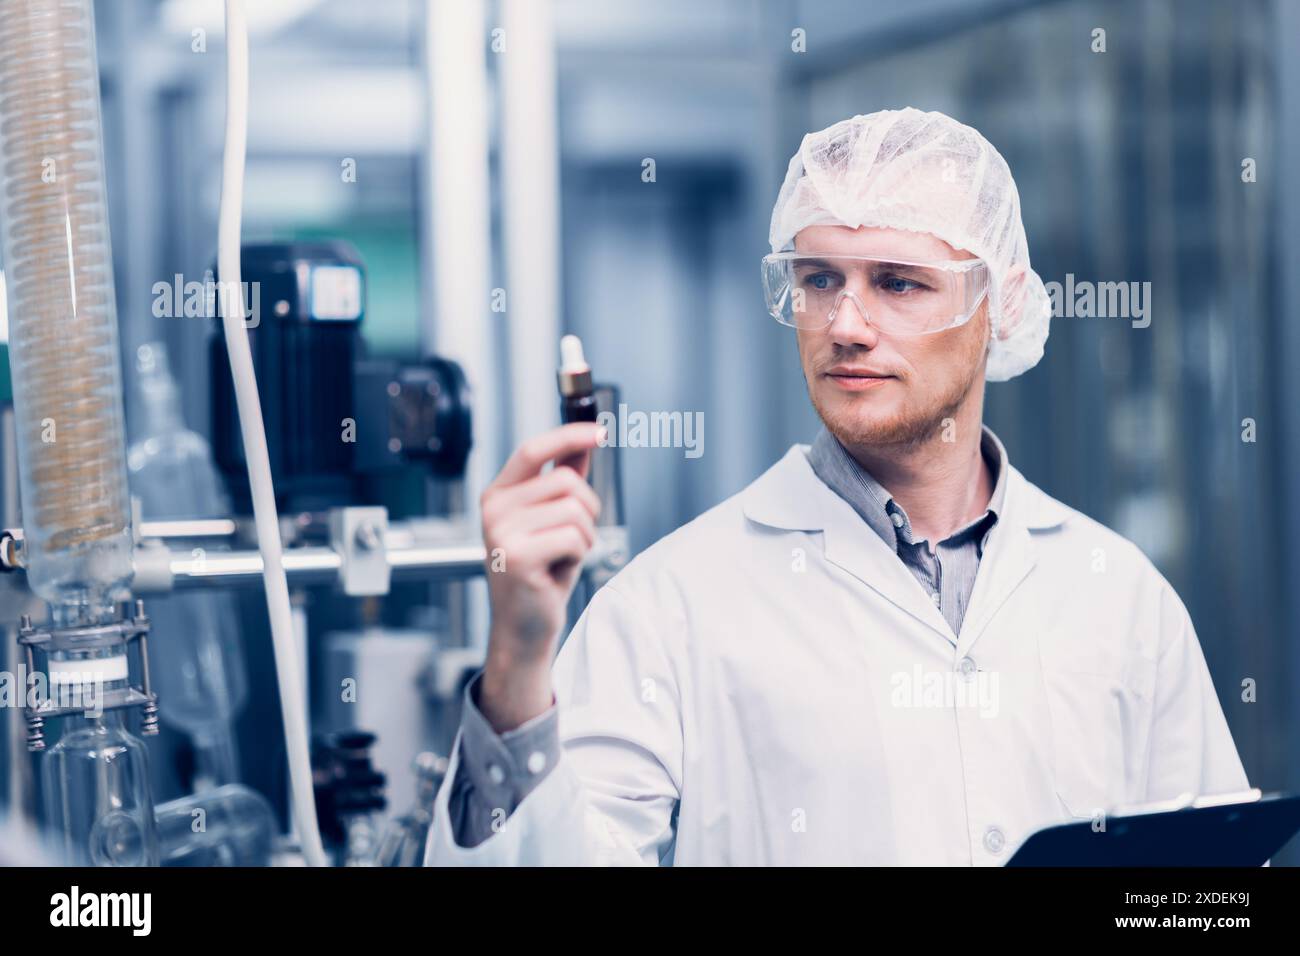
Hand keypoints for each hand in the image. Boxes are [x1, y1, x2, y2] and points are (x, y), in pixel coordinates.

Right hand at [478, 423, 603, 731]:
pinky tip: (558, 571)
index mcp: (498, 494)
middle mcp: (494, 509)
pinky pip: (575, 538)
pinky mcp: (517, 557)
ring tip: (562, 557)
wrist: (523, 628)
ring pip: (575, 510)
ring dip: (584, 537)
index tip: (599, 431)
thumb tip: (585, 442)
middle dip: (587, 510)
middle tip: (573, 539)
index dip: (568, 435)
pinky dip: (579, 556)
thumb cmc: (538, 574)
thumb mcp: (550, 522)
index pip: (533, 449)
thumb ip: (563, 480)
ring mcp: (501, 533)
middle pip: (566, 481)